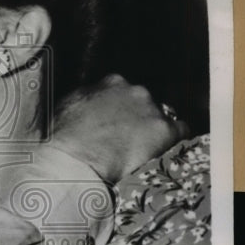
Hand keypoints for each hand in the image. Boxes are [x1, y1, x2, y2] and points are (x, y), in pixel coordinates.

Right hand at [51, 75, 188, 183]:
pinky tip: (164, 150)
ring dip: (152, 130)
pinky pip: (180, 131)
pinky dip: (173, 140)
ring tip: (141, 150)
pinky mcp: (164, 131)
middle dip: (137, 117)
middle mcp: (134, 90)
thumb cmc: (64, 139)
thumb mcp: (66, 108)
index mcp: (110, 83)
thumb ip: (85, 100)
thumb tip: (88, 103)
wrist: (74, 161)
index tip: (115, 122)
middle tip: (126, 138)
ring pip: (161, 116)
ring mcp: (151, 110)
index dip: (119, 108)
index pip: (123, 91)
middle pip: (144, 102)